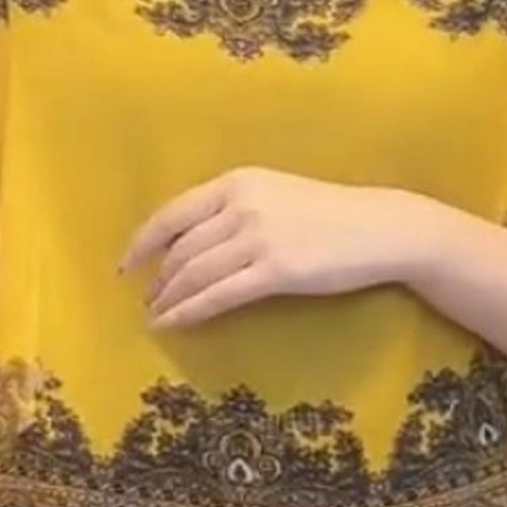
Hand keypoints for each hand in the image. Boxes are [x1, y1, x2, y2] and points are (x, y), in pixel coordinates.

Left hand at [122, 168, 421, 330]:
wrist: (379, 229)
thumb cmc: (329, 214)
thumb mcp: (275, 195)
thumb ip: (233, 210)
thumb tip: (189, 242)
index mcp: (237, 182)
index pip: (173, 213)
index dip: (144, 241)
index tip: (128, 263)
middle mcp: (242, 205)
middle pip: (182, 248)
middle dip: (158, 278)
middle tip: (146, 298)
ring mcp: (259, 238)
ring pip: (195, 273)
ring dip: (169, 298)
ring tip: (157, 315)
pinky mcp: (276, 271)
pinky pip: (219, 296)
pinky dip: (189, 312)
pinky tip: (174, 324)